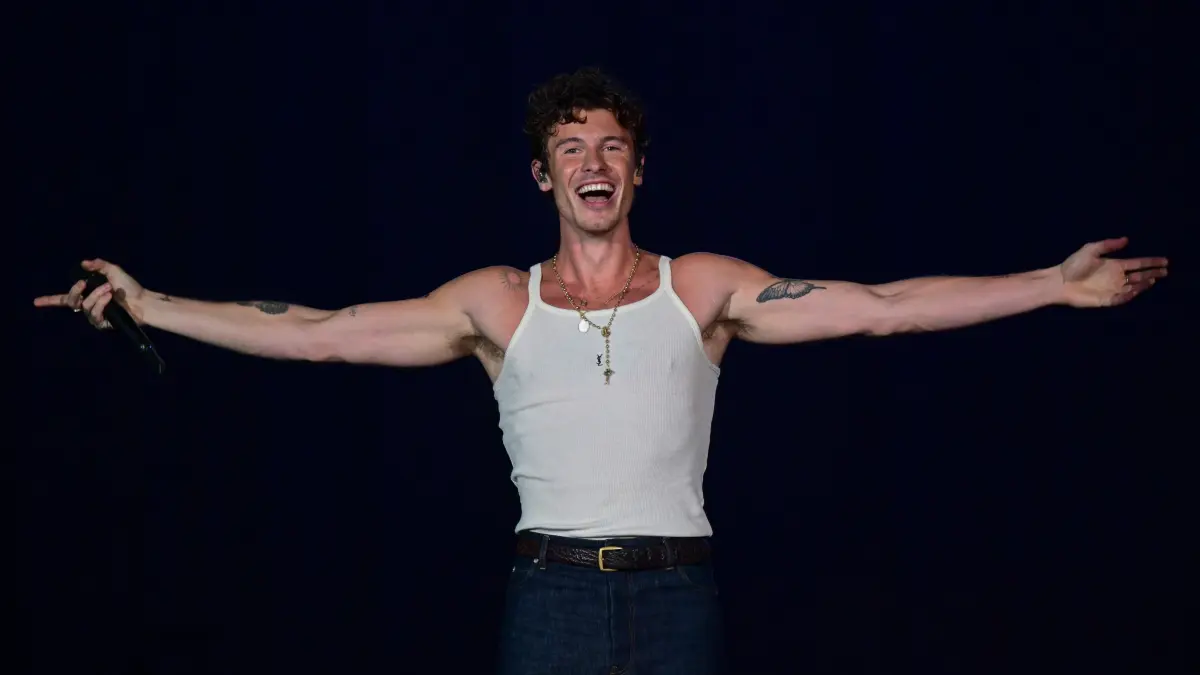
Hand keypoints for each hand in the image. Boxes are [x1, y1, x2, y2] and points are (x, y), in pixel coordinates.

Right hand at [32, 259, 147, 328]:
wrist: (143, 301)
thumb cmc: (129, 287)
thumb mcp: (113, 271)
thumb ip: (99, 265)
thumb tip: (83, 263)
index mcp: (88, 295)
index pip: (65, 299)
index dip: (49, 301)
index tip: (35, 302)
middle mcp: (89, 306)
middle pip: (71, 301)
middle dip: (74, 291)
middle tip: (83, 283)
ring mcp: (95, 316)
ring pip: (84, 306)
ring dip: (95, 295)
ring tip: (109, 289)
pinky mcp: (103, 324)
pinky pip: (94, 314)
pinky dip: (100, 303)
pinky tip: (109, 298)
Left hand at [1058, 237, 1167, 307]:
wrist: (1059, 282)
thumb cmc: (1073, 265)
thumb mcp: (1090, 250)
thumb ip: (1109, 245)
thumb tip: (1126, 239)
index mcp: (1114, 265)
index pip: (1137, 264)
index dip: (1151, 262)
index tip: (1164, 261)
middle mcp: (1116, 277)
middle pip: (1139, 276)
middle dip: (1153, 273)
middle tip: (1165, 271)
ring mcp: (1112, 289)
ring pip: (1133, 287)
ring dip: (1144, 284)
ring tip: (1153, 279)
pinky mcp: (1106, 300)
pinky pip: (1122, 298)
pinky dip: (1130, 295)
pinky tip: (1137, 290)